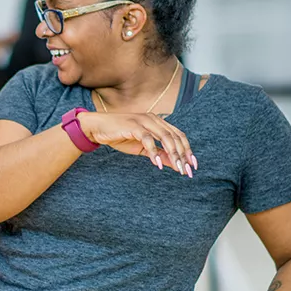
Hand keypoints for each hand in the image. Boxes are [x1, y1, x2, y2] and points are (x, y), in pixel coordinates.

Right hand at [77, 111, 196, 175]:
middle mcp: (153, 119)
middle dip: (183, 154)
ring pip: (165, 137)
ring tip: (178, 168)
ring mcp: (144, 121)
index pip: (178, 135)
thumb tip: (174, 164)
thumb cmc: (120, 136)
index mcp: (157, 122)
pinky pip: (148, 139)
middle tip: (187, 170)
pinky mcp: (133, 126)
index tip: (192, 164)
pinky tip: (157, 164)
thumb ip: (158, 153)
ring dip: (173, 154)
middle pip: (175, 137)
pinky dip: (154, 152)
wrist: (98, 128)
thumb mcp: (142, 148)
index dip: (187, 149)